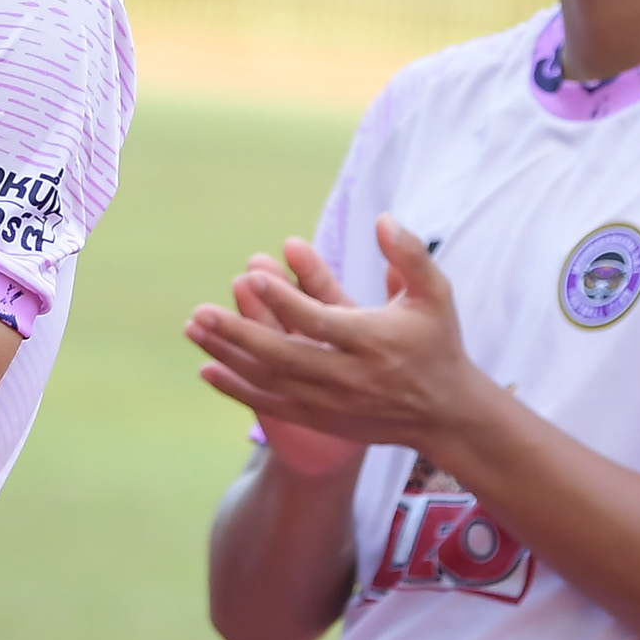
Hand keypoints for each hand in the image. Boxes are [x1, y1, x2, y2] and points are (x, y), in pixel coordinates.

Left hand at [185, 223, 498, 455]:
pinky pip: (272, 404)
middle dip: (239, 333)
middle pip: (284, 355)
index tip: (252, 275)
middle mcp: (349, 377)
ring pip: (271, 381)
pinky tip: (207, 369)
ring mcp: (331, 403)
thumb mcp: (434, 295)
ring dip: (228, 356)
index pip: (320, 320)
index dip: (284, 300)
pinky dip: (238, 389)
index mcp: (373, 341)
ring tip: (193, 330)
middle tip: (201, 312)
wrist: (445, 415)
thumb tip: (383, 219)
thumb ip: (409, 256)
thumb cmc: (436, 344)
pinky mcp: (321, 420)